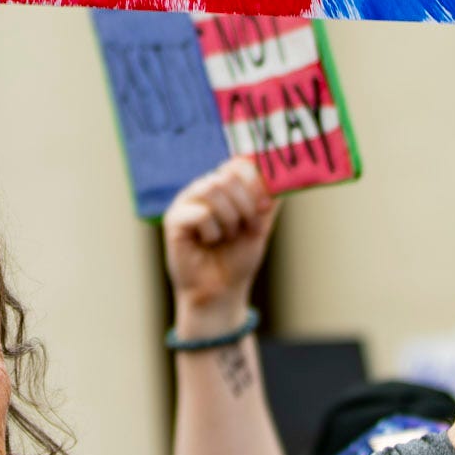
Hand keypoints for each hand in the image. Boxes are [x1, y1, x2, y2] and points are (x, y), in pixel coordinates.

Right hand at [162, 158, 276, 332]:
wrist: (222, 290)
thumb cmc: (238, 257)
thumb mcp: (261, 223)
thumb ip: (269, 197)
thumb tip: (281, 174)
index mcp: (222, 185)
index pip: (238, 164)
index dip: (255, 183)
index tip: (264, 207)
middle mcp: (202, 188)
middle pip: (226, 175)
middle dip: (245, 205)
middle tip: (247, 228)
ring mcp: (185, 202)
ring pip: (212, 188)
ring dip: (230, 218)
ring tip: (227, 236)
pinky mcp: (173, 219)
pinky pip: (201, 212)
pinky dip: (213, 232)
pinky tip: (208, 243)